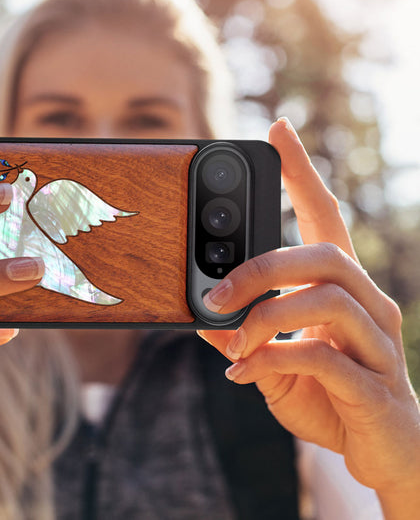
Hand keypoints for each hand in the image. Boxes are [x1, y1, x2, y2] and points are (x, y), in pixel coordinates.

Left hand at [198, 118, 419, 511]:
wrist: (384, 455)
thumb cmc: (330, 397)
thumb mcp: (274, 361)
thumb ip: (243, 336)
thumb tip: (200, 317)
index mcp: (342, 289)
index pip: (325, 216)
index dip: (302, 172)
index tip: (278, 130)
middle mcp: (369, 304)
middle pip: (324, 254)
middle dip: (261, 267)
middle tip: (215, 292)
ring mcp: (379, 344)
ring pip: (327, 299)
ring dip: (265, 317)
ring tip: (232, 342)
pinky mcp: (376, 386)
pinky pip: (324, 357)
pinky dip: (273, 360)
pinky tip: (245, 374)